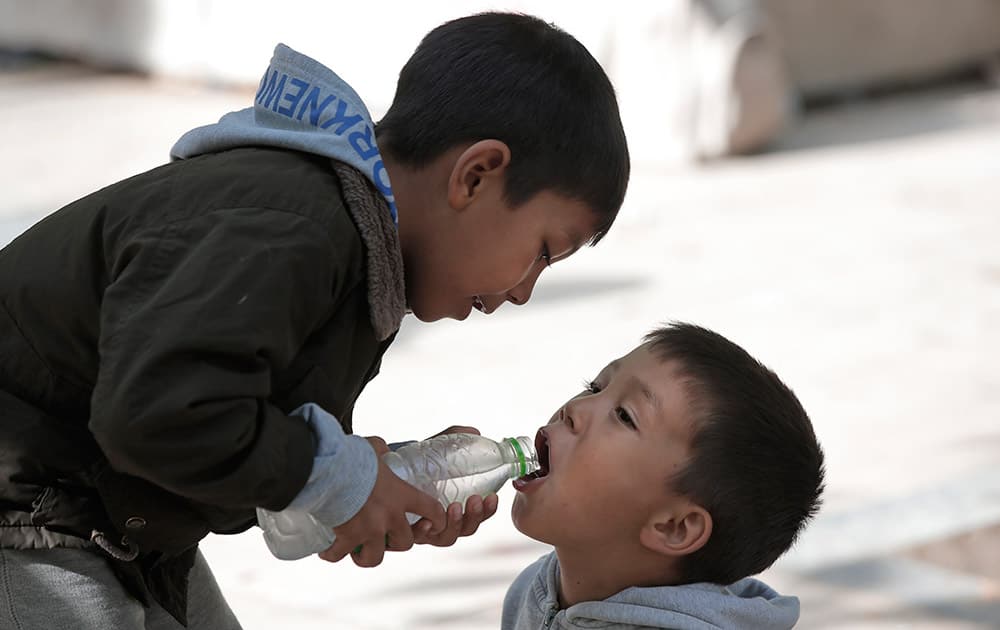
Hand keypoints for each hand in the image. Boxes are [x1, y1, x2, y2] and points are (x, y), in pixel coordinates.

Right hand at [317, 436, 445, 566]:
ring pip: (376, 557)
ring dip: (367, 556)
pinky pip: (341, 555)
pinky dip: (333, 554)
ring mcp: (370, 530)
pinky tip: (328, 551)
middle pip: (406, 542)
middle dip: (397, 543)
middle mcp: (390, 516)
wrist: (331, 469)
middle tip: (386, 538)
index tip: (433, 524)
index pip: (432, 510)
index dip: (437, 521)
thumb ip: (382, 451)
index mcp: (401, 495)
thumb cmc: (352, 457)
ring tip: (358, 552)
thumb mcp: (374, 449)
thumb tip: (383, 450)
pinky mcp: (348, 537)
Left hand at [410, 424, 498, 546]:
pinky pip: (418, 538)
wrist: (388, 469)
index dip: (487, 510)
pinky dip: (425, 531)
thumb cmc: (417, 464)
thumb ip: (456, 439)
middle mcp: (442, 522)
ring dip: (455, 524)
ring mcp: (425, 529)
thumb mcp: (438, 451)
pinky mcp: (406, 532)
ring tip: (455, 506)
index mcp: (455, 507)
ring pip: (446, 537)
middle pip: (466, 530)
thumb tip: (475, 432)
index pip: (477, 515)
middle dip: (474, 517)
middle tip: (475, 499)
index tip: (492, 497)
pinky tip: (427, 521)